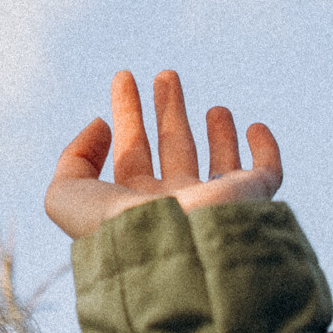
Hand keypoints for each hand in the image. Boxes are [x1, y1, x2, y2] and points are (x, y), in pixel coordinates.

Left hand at [43, 70, 281, 239]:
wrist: (170, 256)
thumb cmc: (115, 231)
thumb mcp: (67, 195)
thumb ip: (74, 159)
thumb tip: (101, 125)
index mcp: (135, 206)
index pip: (131, 154)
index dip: (127, 115)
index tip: (123, 77)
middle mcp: (176, 205)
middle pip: (173, 150)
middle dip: (168, 112)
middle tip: (165, 75)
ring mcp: (214, 204)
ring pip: (218, 163)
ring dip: (216, 133)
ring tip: (214, 107)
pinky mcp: (250, 200)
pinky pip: (266, 175)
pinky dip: (265, 151)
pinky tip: (254, 127)